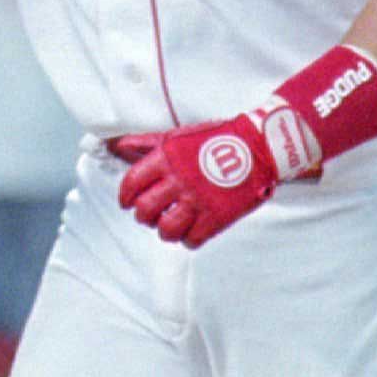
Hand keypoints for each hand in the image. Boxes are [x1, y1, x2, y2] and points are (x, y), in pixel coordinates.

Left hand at [112, 115, 278, 247]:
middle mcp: (178, 180)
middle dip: (144, 217)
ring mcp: (197, 200)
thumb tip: (120, 145)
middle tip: (150, 217)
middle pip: (146, 210)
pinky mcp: (217, 216)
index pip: (132, 183)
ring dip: (164, 231)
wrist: (256, 146)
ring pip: (167, 229)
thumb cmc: (215, 139)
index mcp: (165, 159)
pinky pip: (193, 239)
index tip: (127, 203)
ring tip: (169, 227)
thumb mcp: (176, 136)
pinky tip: (190, 232)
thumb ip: (147, 144)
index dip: (125, 197)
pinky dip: (188, 240)